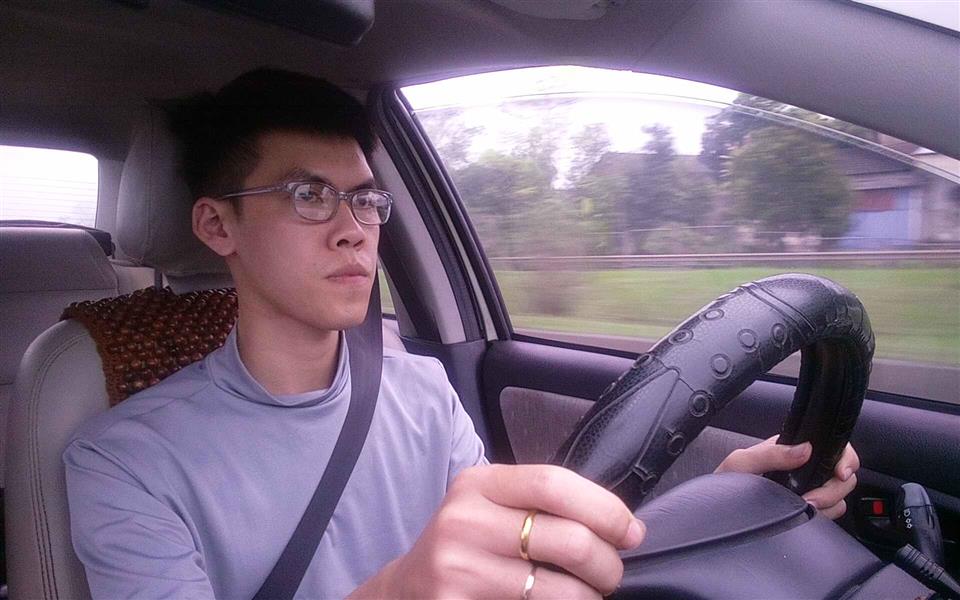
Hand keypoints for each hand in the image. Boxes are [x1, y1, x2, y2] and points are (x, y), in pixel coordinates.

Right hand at [350, 464, 645, 598]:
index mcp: (476, 485)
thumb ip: (542, 504)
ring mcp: (460, 573)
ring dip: (591, 599)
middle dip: (608, 565)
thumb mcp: (489, 508)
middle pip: (570, 541)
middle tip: (610, 575)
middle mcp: (464, 524)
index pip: (554, 484)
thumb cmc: (466, 546)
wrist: (406, 592)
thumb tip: (625, 526)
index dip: (605, 509)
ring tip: (586, 596)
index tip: (631, 531)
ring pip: (563, 593)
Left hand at [715, 436, 859, 519]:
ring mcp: (809, 490)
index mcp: (791, 450)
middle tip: (812, 500)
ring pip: (841, 495)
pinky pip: (833, 513)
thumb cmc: (723, 483)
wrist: (718, 512)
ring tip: (806, 508)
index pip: (832, 446)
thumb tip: (805, 449)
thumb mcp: (740, 463)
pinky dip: (827, 516)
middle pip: (843, 474)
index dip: (844, 458)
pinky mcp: (809, 511)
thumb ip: (771, 453)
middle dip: (834, 488)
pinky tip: (809, 517)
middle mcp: (804, 469)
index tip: (840, 472)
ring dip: (830, 503)